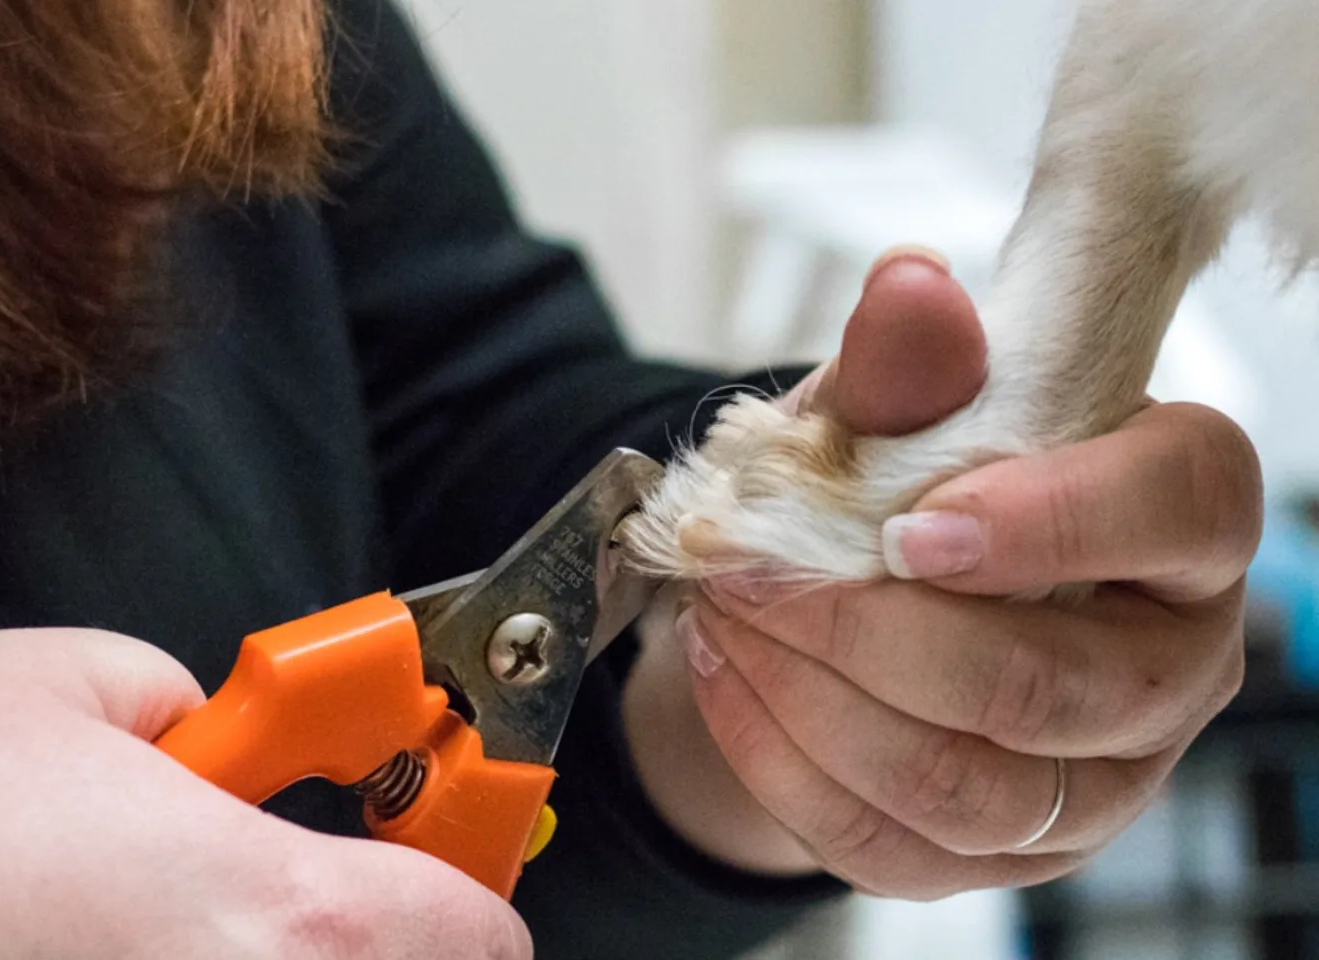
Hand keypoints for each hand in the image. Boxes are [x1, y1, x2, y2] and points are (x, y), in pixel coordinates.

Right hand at [0, 629, 530, 958]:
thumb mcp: (67, 683)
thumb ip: (194, 699)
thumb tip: (219, 736)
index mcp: (281, 914)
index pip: (479, 930)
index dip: (469, 870)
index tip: (442, 833)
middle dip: (398, 928)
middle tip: (337, 875)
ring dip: (302, 956)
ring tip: (211, 916)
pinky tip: (152, 951)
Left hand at [628, 247, 1254, 897]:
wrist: (853, 595)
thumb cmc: (903, 487)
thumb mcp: (890, 408)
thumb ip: (908, 361)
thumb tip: (910, 289)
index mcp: (1181, 516)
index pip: (1175, 510)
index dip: (1047, 522)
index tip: (905, 527)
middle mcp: (1169, 665)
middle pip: (1044, 684)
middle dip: (863, 629)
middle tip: (749, 572)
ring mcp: (1099, 781)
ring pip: (962, 785)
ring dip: (808, 699)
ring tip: (725, 620)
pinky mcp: (1011, 853)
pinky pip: (893, 846)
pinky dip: (782, 763)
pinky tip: (725, 681)